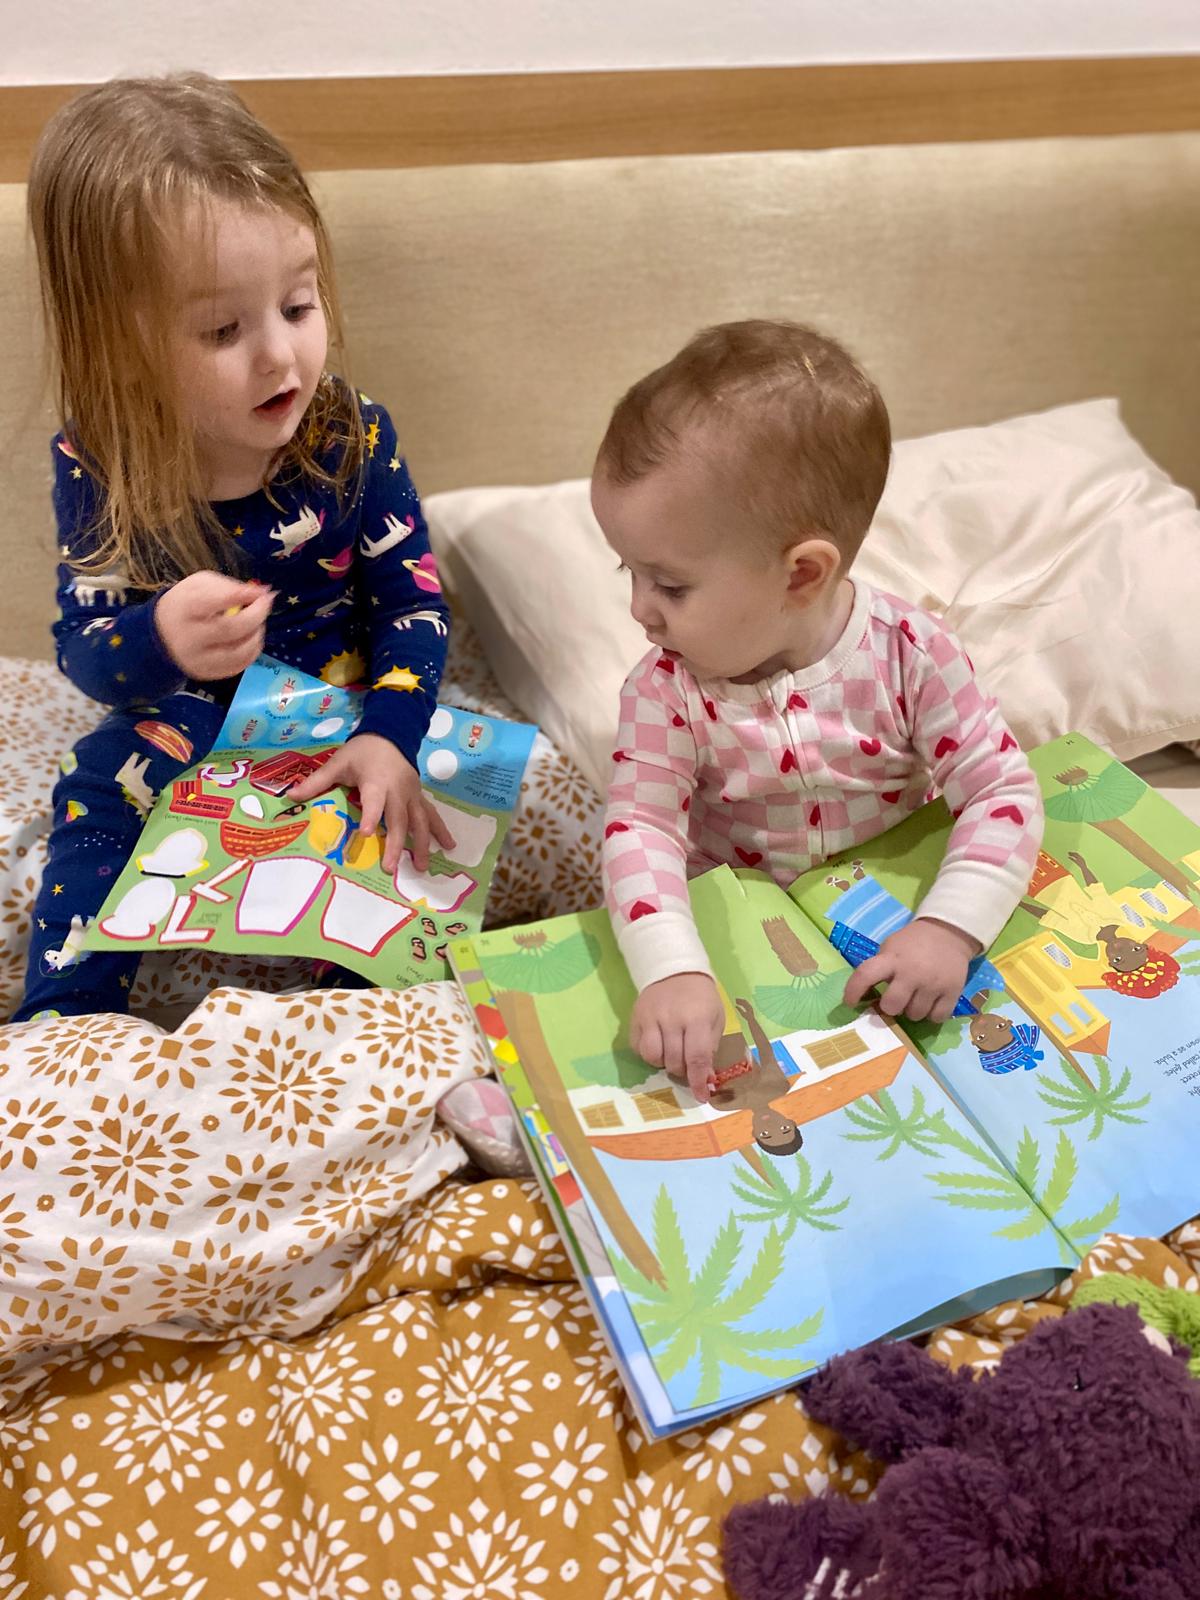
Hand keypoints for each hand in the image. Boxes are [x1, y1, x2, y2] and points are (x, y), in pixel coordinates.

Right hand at [156, 572, 273, 680]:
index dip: (241, 596)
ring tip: (256, 622)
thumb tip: (261, 593)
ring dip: (256, 635)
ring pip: (239, 652)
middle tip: (265, 604)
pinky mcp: (205, 673)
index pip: (214, 602)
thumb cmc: (186, 604)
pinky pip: (239, 665)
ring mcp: (197, 659)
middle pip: (231, 629)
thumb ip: (229, 587)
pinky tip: (249, 638)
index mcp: (186, 609)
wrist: (160, 634)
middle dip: (256, 615)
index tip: (260, 592)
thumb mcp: (200, 585)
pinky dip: (252, 650)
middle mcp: (189, 637)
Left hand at [287, 733, 454, 872]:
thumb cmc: (362, 751)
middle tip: (389, 868)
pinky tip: (449, 846)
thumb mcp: (338, 763)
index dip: (371, 816)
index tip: (365, 834)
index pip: (374, 801)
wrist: (391, 733)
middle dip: (395, 844)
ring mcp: (412, 795)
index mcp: (377, 781)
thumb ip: (317, 782)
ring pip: (419, 822)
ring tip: (421, 867)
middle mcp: (398, 791)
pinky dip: (440, 831)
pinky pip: (431, 815)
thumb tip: (290, 796)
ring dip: (421, 844)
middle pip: (399, 820)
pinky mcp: (419, 797)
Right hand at [630, 972, 725, 1102]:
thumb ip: (711, 1048)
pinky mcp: (635, 1018)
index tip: (701, 1096)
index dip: (698, 1081)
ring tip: (671, 1053)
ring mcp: (650, 1018)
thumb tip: (706, 1079)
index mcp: (697, 1018)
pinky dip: (649, 1054)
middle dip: (683, 1070)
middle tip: (687, 1062)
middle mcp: (671, 1019)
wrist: (675, 970)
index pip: (696, 1058)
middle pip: (673, 1061)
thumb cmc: (701, 998)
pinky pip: (638, 1049)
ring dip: (663, 1063)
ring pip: (652, 1057)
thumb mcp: (716, 1019)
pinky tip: (658, 1044)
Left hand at [842, 918, 979, 1023]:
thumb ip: (880, 968)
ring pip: (915, 1015)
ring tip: (915, 998)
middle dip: (890, 1007)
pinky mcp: (953, 992)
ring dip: (912, 1011)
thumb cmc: (913, 942)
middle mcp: (912, 973)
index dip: (853, 991)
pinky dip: (931, 1015)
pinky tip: (931, 1003)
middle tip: (895, 1000)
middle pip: (892, 1006)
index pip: (865, 975)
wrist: (948, 933)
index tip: (850, 1002)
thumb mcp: (890, 947)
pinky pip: (936, 1017)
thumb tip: (866, 996)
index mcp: (892, 958)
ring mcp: (933, 984)